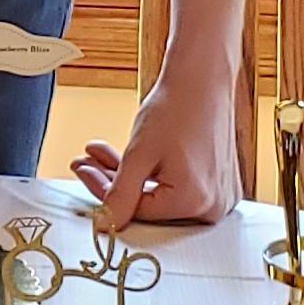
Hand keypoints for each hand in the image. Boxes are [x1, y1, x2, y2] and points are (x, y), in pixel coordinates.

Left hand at [74, 62, 241, 230]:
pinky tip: (134, 154)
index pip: (137, 210)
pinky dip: (153, 171)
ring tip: (103, 152)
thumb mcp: (138, 155)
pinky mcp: (220, 183)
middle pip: (149, 203)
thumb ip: (119, 196)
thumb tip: (105, 227)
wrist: (203, 78)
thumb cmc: (176, 107)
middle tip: (88, 161)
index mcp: (196, 202)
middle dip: (113, 180)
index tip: (83, 170)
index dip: (104, 191)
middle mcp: (214, 206)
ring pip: (160, 193)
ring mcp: (220, 195)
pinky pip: (178, 185)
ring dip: (129, 174)